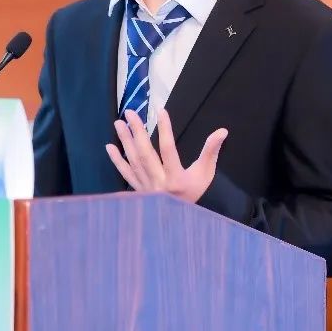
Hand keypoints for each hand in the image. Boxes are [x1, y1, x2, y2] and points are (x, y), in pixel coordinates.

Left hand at [105, 108, 227, 203]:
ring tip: (119, 123)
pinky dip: (116, 160)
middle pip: (145, 153)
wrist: (179, 219)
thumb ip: (211, 152)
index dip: (165, 130)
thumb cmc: (193, 192)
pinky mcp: (137, 190)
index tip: (160, 111)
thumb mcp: (205, 173)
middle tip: (130, 113)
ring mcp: (145, 187)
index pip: (168, 150)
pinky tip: (109, 146)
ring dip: (125, 141)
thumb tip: (222, 131)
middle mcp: (158, 182)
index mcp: (176, 179)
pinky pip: (125, 174)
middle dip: (137, 132)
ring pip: (133, 161)